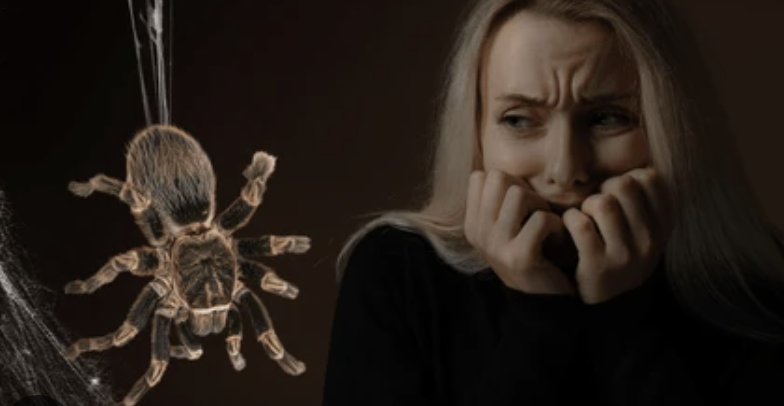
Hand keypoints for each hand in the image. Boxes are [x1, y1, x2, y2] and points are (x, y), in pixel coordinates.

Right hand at [464, 170, 574, 295]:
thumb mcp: (502, 231)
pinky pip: (541, 219)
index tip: (519, 204)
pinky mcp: (520, 256)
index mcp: (472, 225)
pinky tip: (557, 237)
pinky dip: (555, 224)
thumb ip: (496, 204)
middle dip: (522, 188)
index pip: (480, 177)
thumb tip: (497, 172)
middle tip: (535, 210)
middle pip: (498, 179)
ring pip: (518, 194)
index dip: (505, 183)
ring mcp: (497, 246)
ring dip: (539, 204)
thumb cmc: (528, 255)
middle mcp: (478, 234)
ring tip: (545, 223)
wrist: (542, 302)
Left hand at [562, 167, 673, 303]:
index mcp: (663, 228)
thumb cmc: (621, 255)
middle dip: (604, 189)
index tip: (620, 196)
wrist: (609, 306)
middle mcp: (650, 241)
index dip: (629, 178)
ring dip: (586, 205)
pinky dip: (570, 220)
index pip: (651, 179)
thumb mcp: (644, 232)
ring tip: (585, 218)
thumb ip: (645, 202)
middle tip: (596, 206)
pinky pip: (580, 223)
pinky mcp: (598, 266)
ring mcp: (625, 255)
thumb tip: (643, 166)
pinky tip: (570, 229)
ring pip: (602, 203)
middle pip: (624, 185)